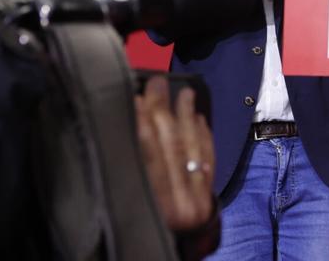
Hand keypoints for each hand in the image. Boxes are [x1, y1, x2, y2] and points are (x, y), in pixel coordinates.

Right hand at [135, 76, 215, 232]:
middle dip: (163, 112)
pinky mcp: (208, 203)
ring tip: (183, 93)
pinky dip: (203, 137)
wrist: (171, 256)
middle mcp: (178, 208)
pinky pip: (207, 162)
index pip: (147, 157)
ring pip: (191, 151)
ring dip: (187, 118)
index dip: (141, 124)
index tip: (135, 98)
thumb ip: (128, 172)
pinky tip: (198, 117)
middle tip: (157, 84)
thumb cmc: (137, 235)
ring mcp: (196, 205)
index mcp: (153, 209)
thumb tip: (121, 129)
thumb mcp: (126, 206)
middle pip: (170, 148)